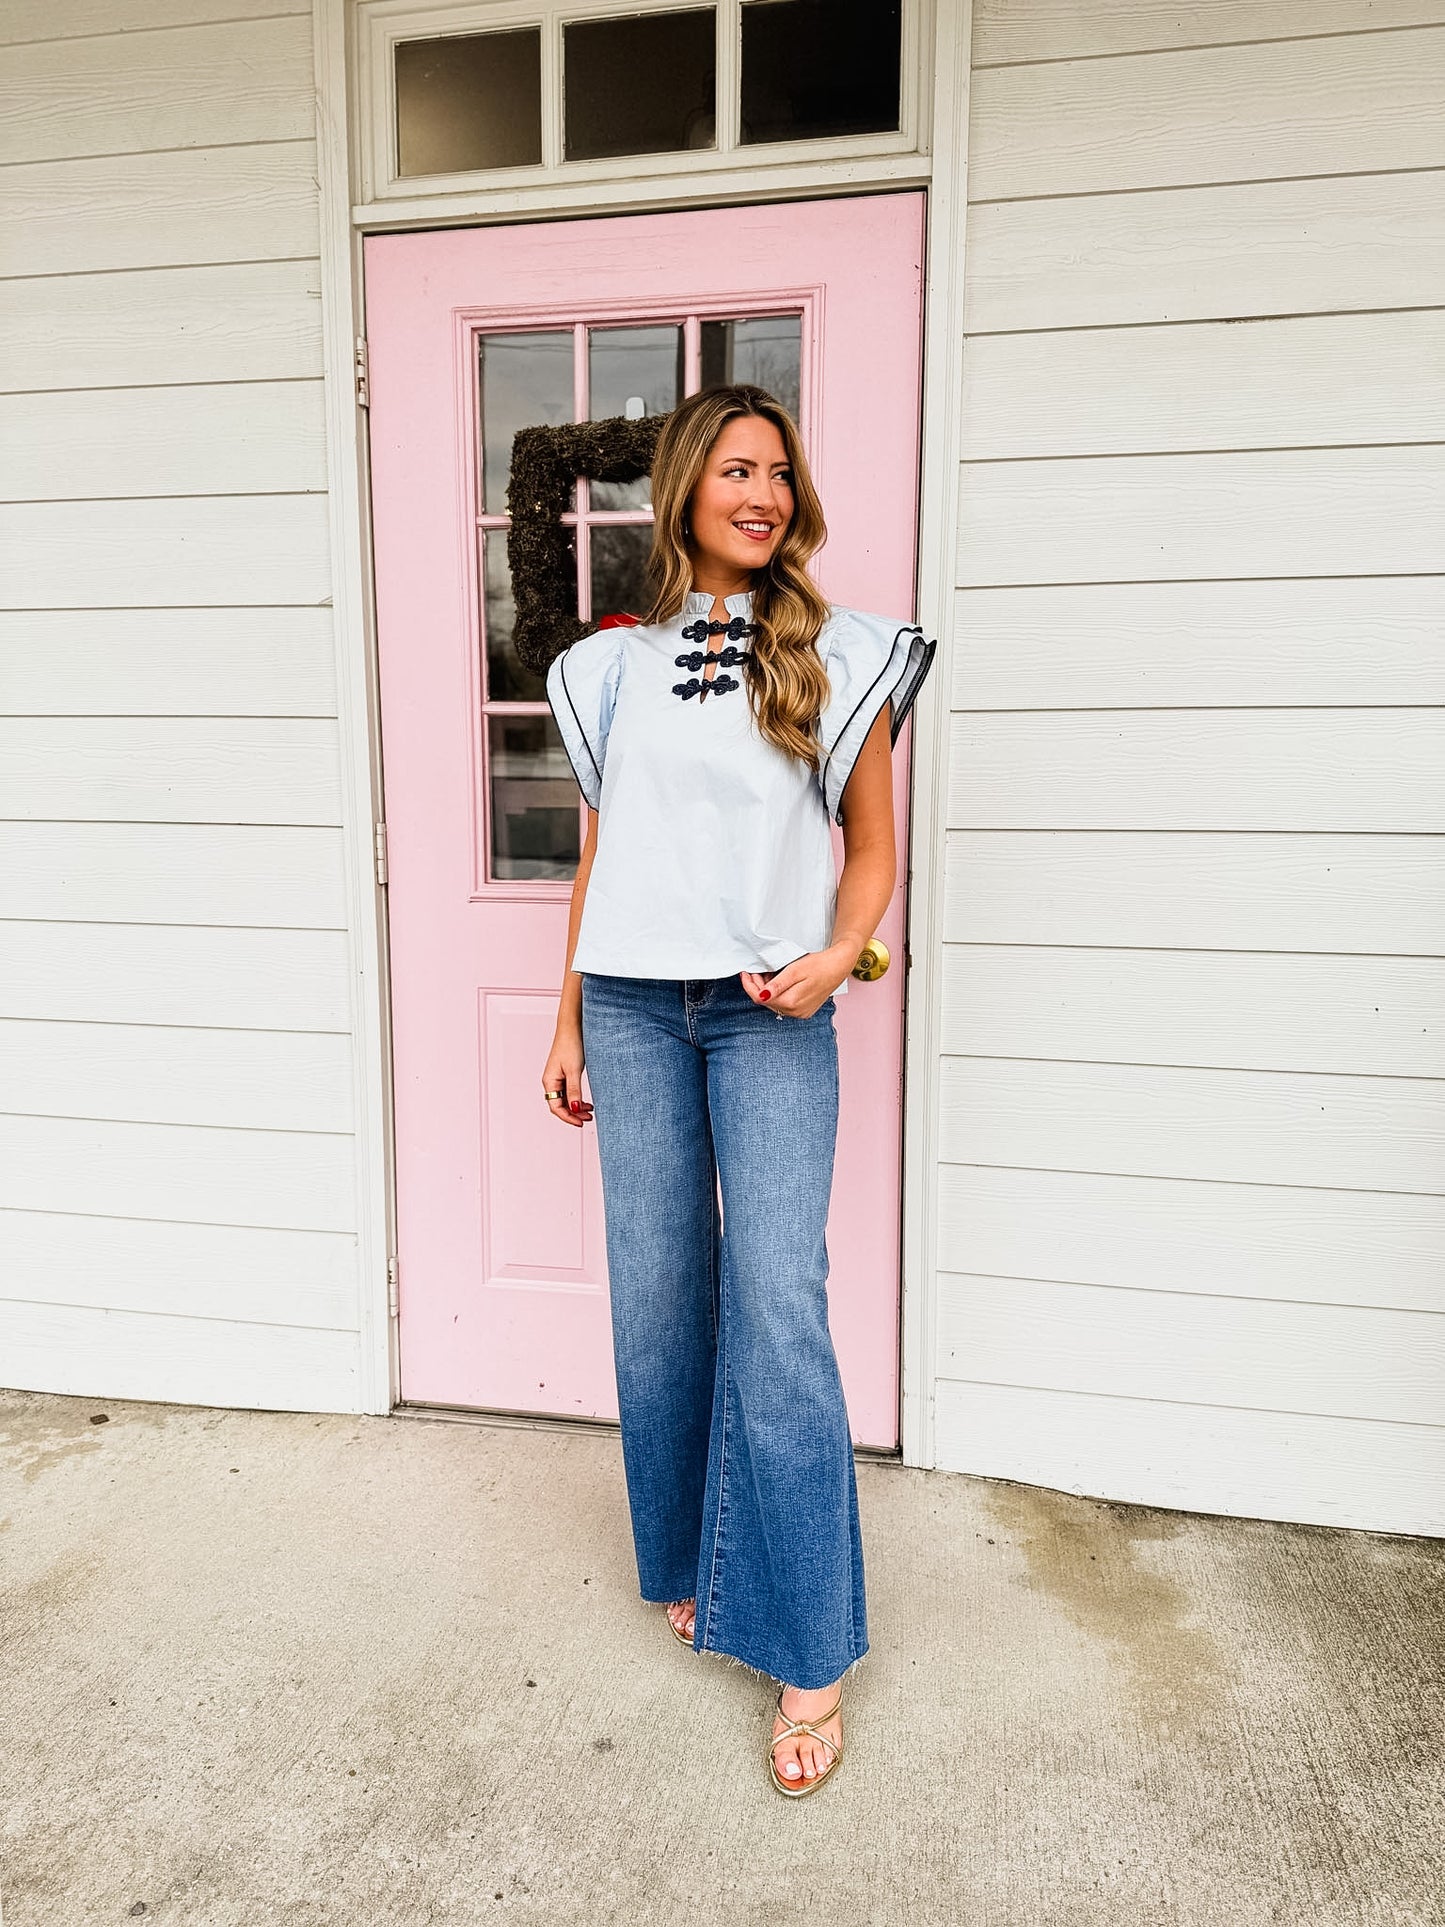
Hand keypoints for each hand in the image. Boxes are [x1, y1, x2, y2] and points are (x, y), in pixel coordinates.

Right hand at [542, 1025, 592, 1127]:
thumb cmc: (571, 1044)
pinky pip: (569, 1092)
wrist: (572, 1027)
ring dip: (576, 1107)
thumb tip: (574, 1109)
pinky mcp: (565, 1073)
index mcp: (549, 1081)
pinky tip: (586, 1101)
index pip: (556, 1107)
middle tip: (588, 1119)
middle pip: (560, 1105)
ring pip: (565, 1100)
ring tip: (590, 1111)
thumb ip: (574, 1091)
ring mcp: (557, 1078)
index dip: (568, 1118)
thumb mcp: (574, 1070)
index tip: (581, 1123)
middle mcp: (551, 1081)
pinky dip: (577, 1099)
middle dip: (573, 1114)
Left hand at [739, 943, 853, 1019]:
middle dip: (758, 987)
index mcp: (791, 1002)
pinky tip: (778, 982)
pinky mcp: (805, 1010)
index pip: (761, 998)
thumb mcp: (795, 970)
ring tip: (768, 974)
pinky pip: (785, 1004)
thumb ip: (777, 985)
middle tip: (755, 971)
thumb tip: (762, 995)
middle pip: (767, 1002)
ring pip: (775, 1003)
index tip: (745, 974)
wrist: (839, 966)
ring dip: (767, 990)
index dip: (750, 986)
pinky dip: (778, 994)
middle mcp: (795, 1012)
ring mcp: (801, 1013)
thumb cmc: (820, 965)